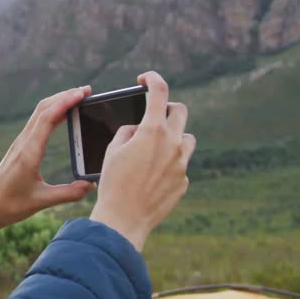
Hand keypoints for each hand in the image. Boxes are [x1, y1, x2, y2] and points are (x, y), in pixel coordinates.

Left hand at [0, 85, 98, 235]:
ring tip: (79, 97)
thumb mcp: (42, 201)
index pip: (47, 119)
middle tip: (87, 90)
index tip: (82, 93)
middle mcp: (23, 143)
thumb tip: (92, 185)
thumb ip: (69, 193)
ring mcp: (20, 143)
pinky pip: (37, 123)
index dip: (65, 102)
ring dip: (58, 102)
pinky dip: (52, 112)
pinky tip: (63, 114)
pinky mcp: (20, 147)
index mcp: (29, 153)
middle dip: (65, 96)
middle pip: (43, 109)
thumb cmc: (10, 205)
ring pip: (39, 113)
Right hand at [90, 71, 195, 251]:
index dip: (153, 79)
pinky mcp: (184, 181)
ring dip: (174, 137)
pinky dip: (169, 165)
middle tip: (154, 115)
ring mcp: (181, 163)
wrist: (124, 220)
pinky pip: (180, 165)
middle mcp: (172, 144)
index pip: (159, 91)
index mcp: (152, 131)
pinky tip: (152, 177)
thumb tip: (137, 130)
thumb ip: (127, 133)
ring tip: (156, 148)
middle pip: (180, 111)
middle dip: (167, 108)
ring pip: (186, 138)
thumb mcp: (112, 151)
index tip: (146, 78)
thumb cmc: (112, 184)